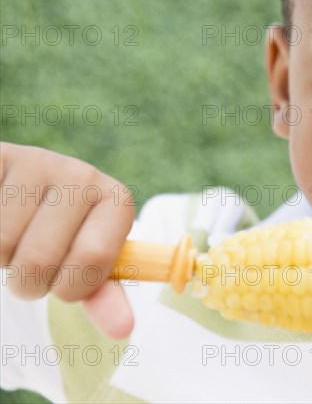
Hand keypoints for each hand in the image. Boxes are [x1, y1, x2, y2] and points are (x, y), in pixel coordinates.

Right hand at [0, 142, 135, 337]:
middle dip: (29, 282)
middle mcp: (82, 176)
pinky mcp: (0, 159)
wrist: (25, 191)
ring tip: (15, 238)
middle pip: (39, 260)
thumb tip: (123, 329)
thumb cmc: (63, 236)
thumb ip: (102, 296)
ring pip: (1, 245)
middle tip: (33, 264)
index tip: (67, 282)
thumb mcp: (87, 263)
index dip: (71, 287)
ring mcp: (38, 162)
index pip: (93, 261)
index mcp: (116, 201)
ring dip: (1, 259)